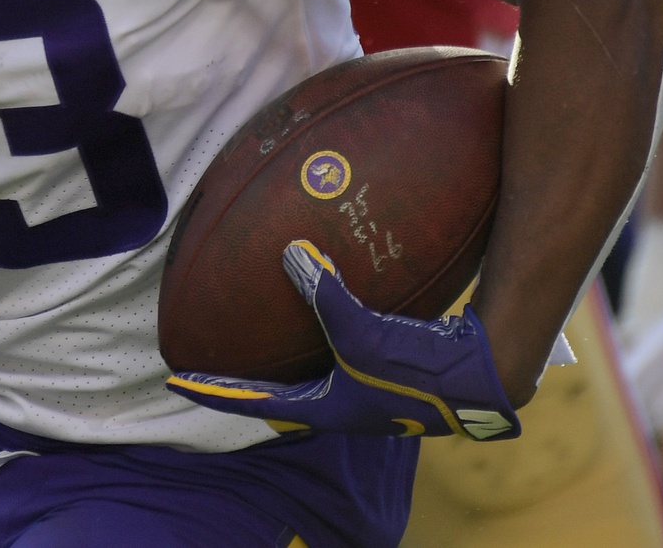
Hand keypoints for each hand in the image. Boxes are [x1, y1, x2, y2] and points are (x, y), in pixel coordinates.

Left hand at [165, 239, 521, 439]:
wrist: (484, 376)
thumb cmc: (418, 367)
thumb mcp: (363, 332)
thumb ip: (324, 294)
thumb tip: (289, 253)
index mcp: (327, 409)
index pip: (255, 404)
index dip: (215, 392)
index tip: (178, 383)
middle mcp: (345, 406)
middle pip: (282, 397)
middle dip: (249, 383)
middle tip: (217, 366)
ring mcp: (371, 392)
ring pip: (313, 378)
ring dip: (287, 362)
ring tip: (266, 337)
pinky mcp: (393, 373)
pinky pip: (343, 353)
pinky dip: (324, 333)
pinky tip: (330, 306)